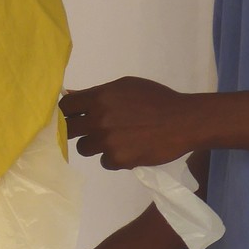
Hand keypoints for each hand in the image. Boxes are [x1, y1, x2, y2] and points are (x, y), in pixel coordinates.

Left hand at [60, 77, 200, 168]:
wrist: (182, 121)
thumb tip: (71, 94)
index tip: (71, 116)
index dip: (66, 112)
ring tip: (114, 139)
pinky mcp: (118, 160)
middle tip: (85, 131)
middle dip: (74, 131)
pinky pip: (104, 162)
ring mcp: (107, 141)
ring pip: (84, 148)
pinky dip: (113, 158)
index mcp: (99, 98)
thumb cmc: (155, 99)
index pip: (66, 106)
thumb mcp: (125, 86)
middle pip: (68, 130)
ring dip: (94, 145)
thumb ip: (96, 92)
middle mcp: (99, 119)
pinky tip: (128, 149)